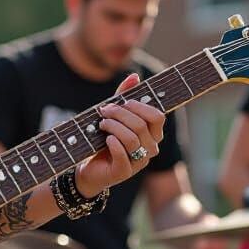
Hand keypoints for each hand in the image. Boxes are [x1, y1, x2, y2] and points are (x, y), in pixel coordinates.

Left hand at [76, 74, 165, 196]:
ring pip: (132, 138)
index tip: (123, 101)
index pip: (157, 117)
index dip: (140, 106)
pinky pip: (123, 155)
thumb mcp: (115, 116)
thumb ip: (124, 97)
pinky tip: (106, 139)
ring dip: (114, 126)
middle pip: (141, 125)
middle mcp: (150, 148)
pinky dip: (113, 143)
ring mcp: (139, 162)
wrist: (90, 167)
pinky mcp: (124, 172)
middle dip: (120, 114)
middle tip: (104, 110)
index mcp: (153, 134)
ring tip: (102, 124)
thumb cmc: (105, 139)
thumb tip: (135, 76)